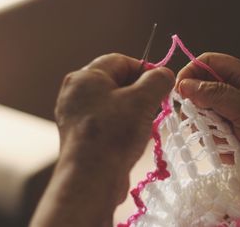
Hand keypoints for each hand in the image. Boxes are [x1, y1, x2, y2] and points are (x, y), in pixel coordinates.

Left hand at [55, 53, 173, 193]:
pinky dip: (123, 124)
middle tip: (156, 104)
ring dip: (134, 109)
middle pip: (116, 82)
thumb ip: (157, 80)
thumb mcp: (143, 100)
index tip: (161, 83)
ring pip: (113, 102)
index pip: (120, 61)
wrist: (91, 179)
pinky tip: (134, 136)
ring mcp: (75, 115)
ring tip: (146, 123)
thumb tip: (164, 74)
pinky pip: (107, 120)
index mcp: (84, 77)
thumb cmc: (114, 134)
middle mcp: (75, 93)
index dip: (144, 69)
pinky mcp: (80, 135)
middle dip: (140, 91)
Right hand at [176, 52, 239, 207]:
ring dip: (208, 130)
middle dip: (198, 107)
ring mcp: (235, 117)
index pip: (210, 63)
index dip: (192, 72)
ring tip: (224, 141)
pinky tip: (233, 152)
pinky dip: (217, 146)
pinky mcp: (233, 138)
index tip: (179, 91)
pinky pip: (212, 137)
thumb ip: (215, 94)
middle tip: (198, 121)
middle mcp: (238, 95)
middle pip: (203, 91)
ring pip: (205, 117)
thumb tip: (183, 85)